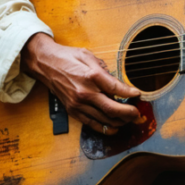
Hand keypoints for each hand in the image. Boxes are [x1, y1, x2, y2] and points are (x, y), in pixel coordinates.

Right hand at [22, 33, 140, 134]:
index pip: (117, 89)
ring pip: (104, 119)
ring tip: (130, 119)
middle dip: (129, 113)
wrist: (46, 64)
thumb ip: (105, 71)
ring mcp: (78, 104)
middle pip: (112, 109)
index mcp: (91, 76)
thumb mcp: (89, 56)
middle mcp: (85, 93)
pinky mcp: (73, 111)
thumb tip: (118, 84)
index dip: (131, 93)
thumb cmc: (68, 58)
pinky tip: (115, 126)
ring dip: (120, 121)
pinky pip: (92, 124)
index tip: (138, 95)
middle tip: (138, 113)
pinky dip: (105, 127)